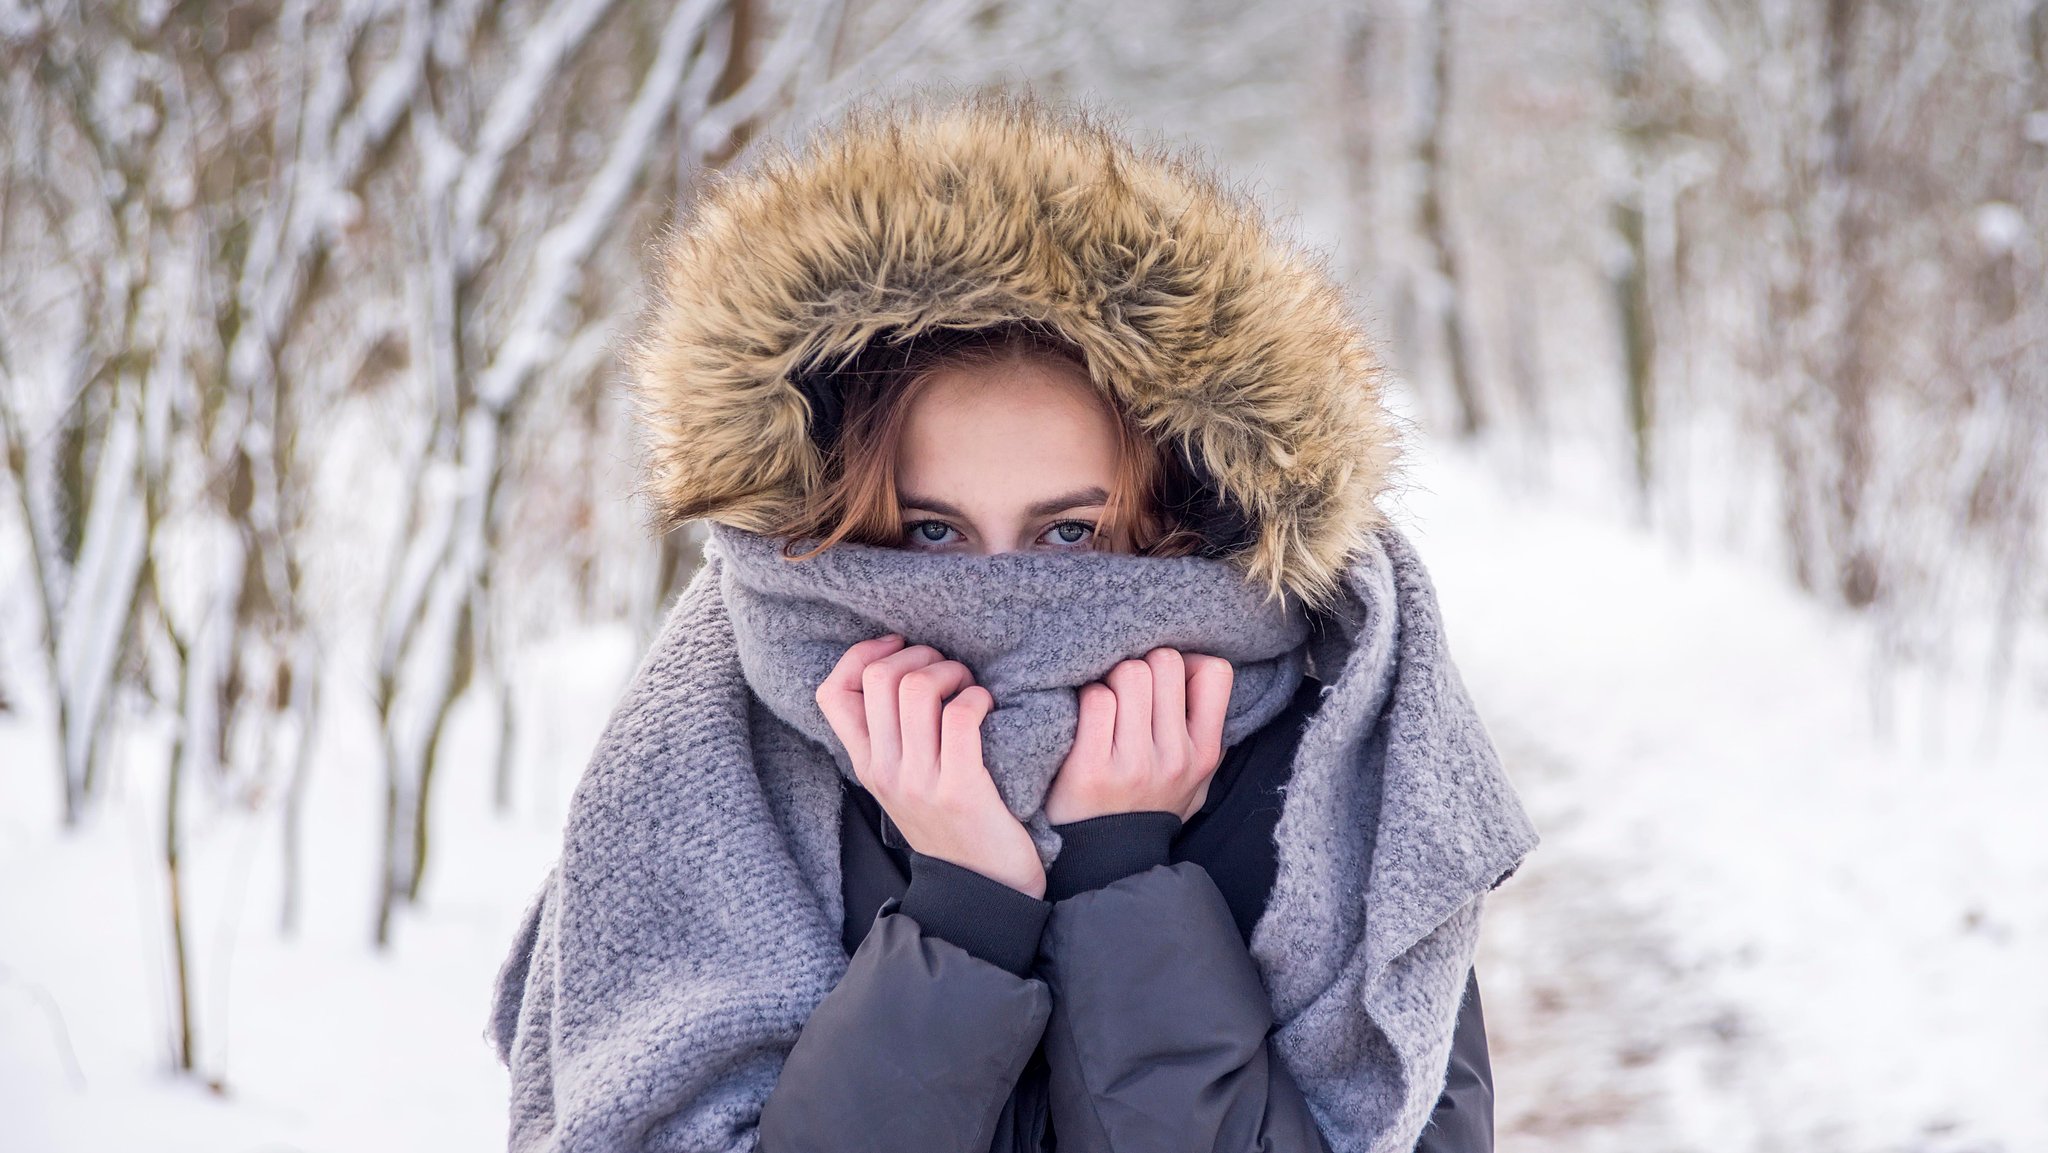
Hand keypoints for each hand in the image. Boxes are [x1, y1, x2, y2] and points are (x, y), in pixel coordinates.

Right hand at [816, 633, 1047, 898]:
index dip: (862, 654)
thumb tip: (891, 671)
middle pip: (879, 678)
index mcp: (866, 764)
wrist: (983, 890)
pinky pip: (961, 716)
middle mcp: (884, 771)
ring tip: (968, 686)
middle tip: (947, 669)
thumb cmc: (952, 825)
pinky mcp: (960, 789)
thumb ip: (890, 736)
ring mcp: (919, 782)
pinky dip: (977, 698)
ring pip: (917, 689)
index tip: (898, 648)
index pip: (832, 692)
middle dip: (918, 655)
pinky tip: (988, 707)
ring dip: (952, 672)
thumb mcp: (903, 783)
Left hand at [1042, 647, 1233, 825]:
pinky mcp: (1092, 768)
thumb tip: (1195, 665)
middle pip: (1164, 662)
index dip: (1187, 662)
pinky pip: (1096, 699)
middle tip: (1125, 690)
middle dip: (1140, 665)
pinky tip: (1082, 720)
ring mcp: (1135, 764)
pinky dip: (1084, 699)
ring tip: (1104, 706)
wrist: (1106, 862)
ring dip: (1109, 680)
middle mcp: (1175, 757)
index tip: (1166, 680)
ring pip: (1129, 673)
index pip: (1215, 672)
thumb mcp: (1194, 779)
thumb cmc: (1146, 807)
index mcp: (1204, 753)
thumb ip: (1202, 730)